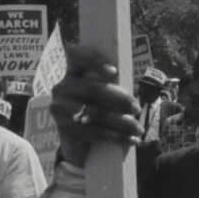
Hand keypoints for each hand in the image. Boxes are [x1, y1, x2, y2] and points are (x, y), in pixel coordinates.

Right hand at [51, 44, 141, 165]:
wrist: (79, 142)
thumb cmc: (97, 109)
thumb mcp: (103, 94)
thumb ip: (112, 85)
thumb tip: (131, 91)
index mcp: (71, 71)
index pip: (76, 56)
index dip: (93, 60)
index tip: (114, 71)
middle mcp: (61, 87)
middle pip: (92, 89)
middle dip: (119, 99)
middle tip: (136, 108)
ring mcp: (60, 108)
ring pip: (95, 113)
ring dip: (121, 122)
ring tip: (137, 129)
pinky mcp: (64, 129)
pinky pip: (92, 132)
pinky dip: (115, 136)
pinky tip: (129, 139)